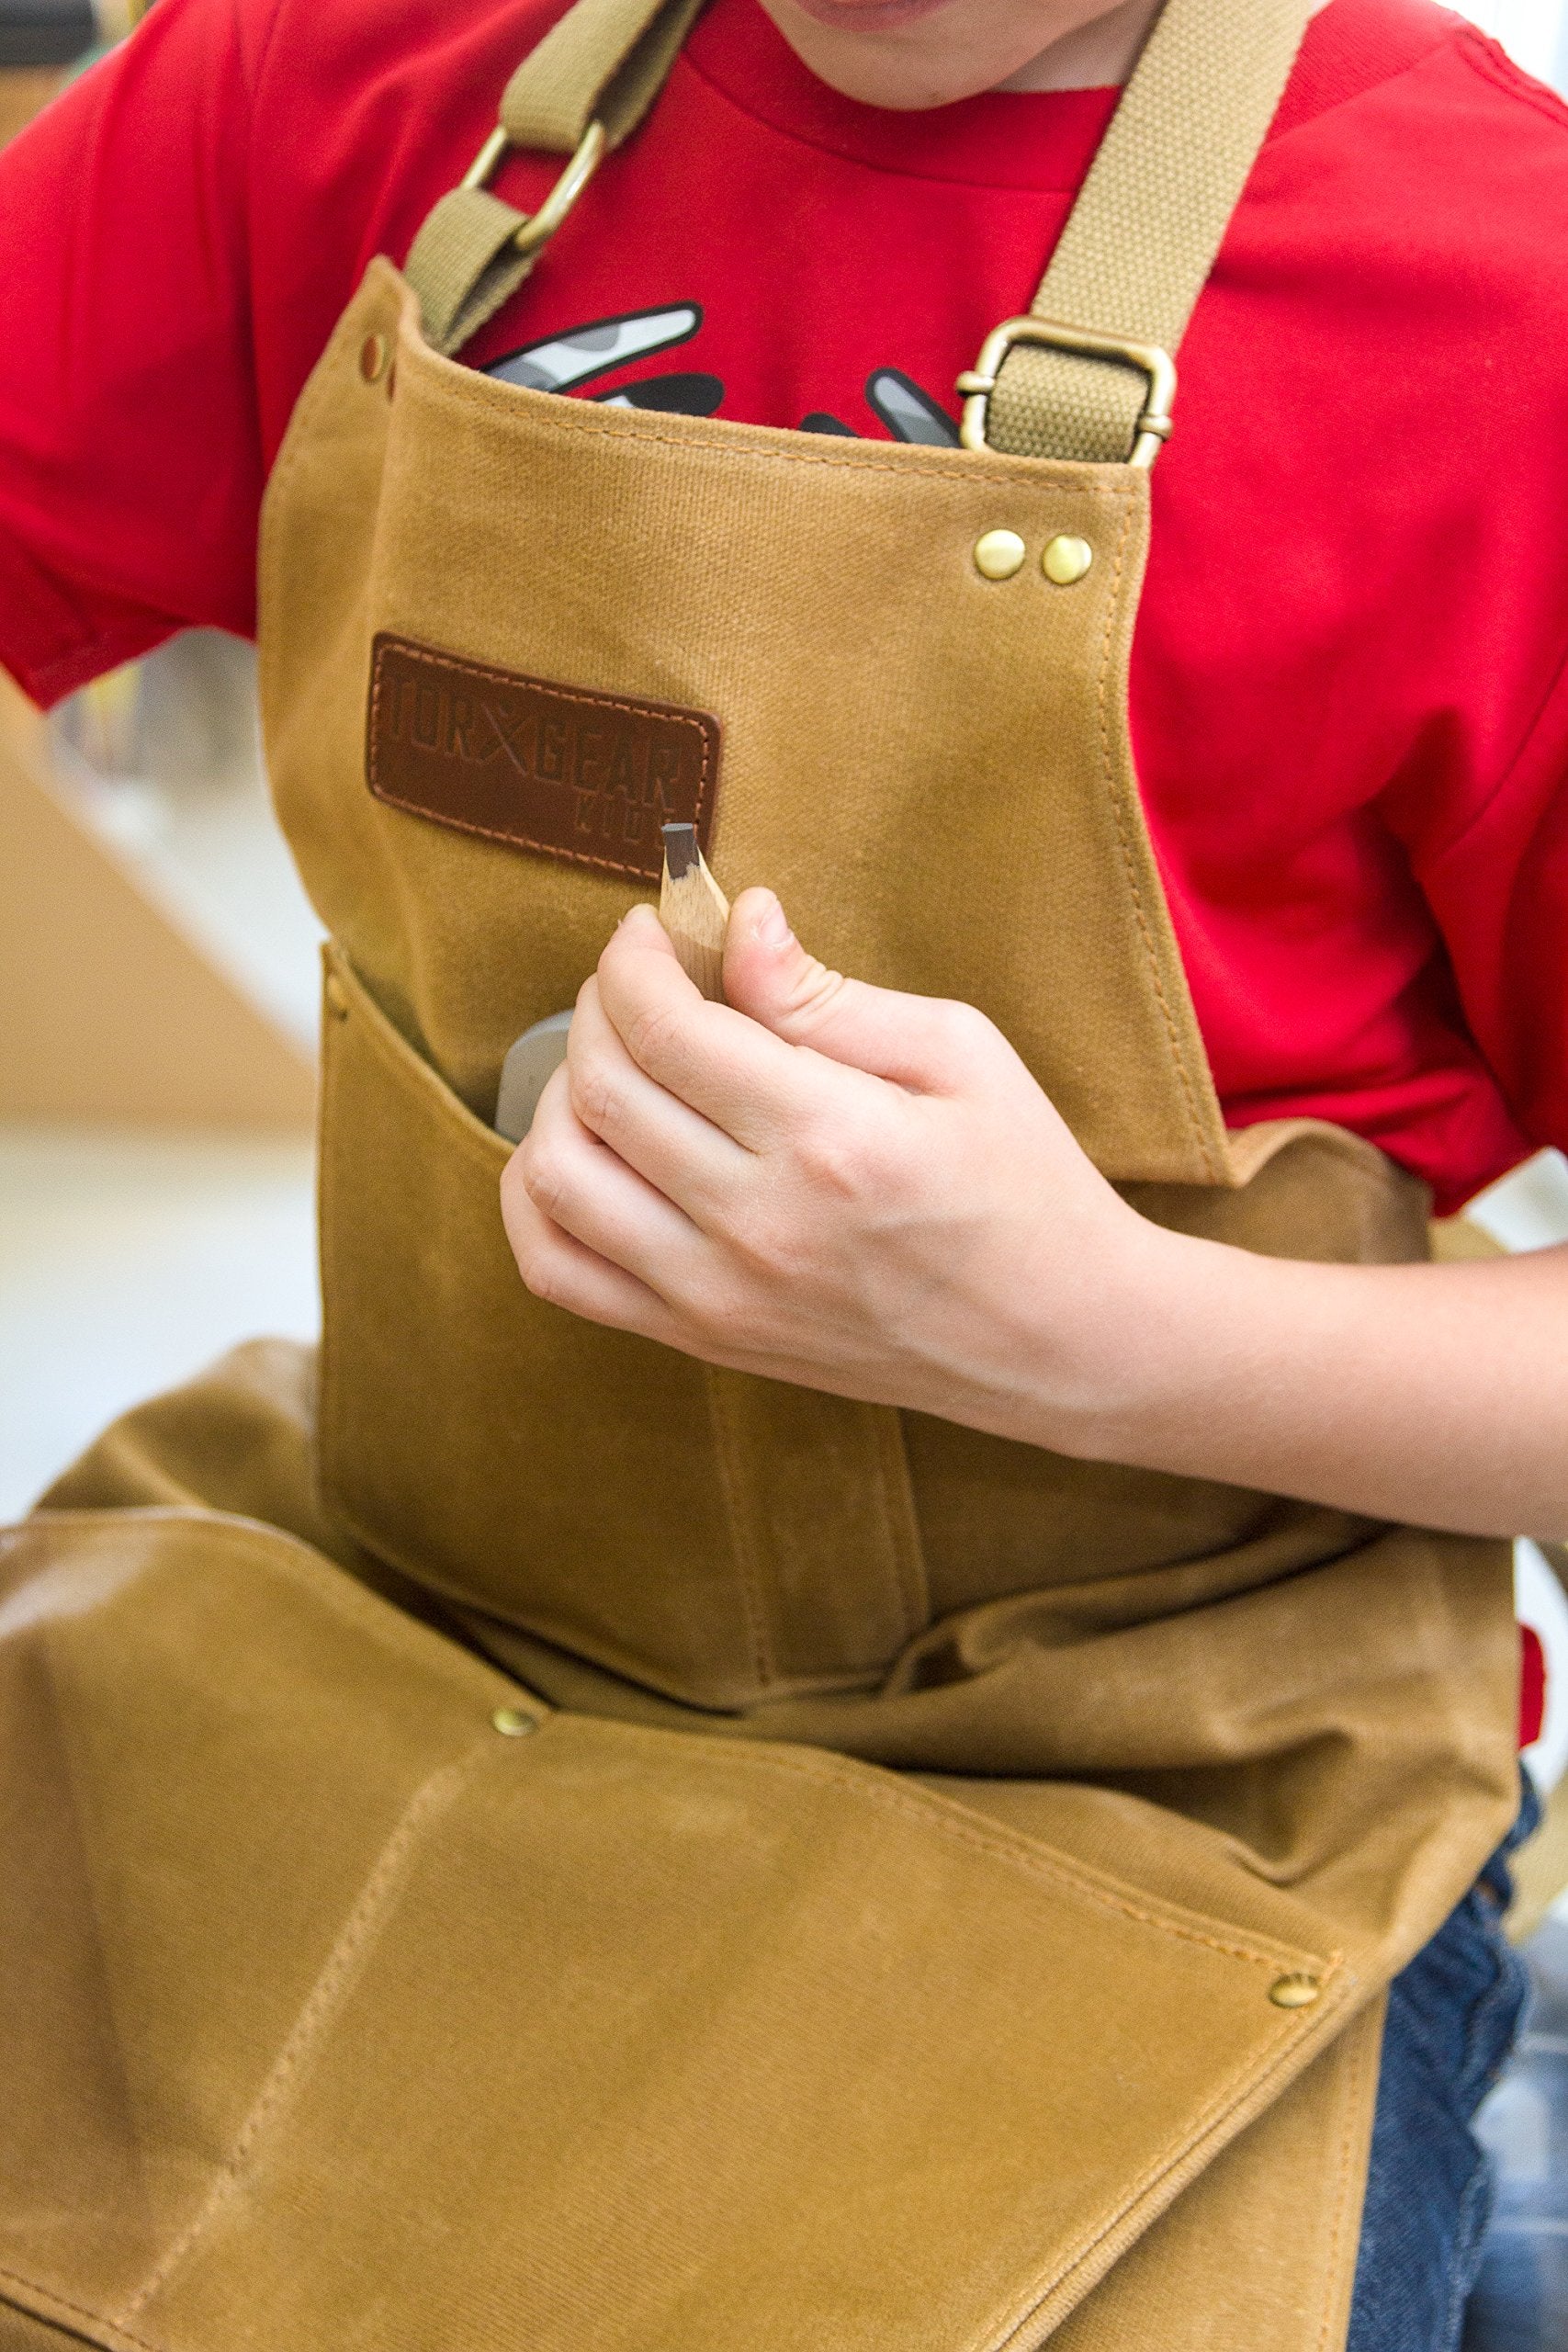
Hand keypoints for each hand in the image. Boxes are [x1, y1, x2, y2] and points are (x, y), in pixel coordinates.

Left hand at [499, 891, 1160, 1446]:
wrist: (1058, 1339)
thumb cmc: (1023, 1182)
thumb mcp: (960, 1053)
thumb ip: (827, 995)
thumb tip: (736, 922)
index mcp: (831, 1138)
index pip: (665, 1028)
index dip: (633, 959)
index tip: (649, 930)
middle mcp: (760, 1224)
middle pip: (601, 1089)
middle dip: (598, 1006)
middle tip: (638, 981)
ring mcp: (720, 1294)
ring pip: (559, 1177)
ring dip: (559, 1096)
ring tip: (615, 1062)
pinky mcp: (704, 1339)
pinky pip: (559, 1271)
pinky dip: (538, 1199)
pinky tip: (580, 1150)